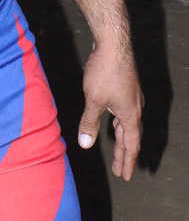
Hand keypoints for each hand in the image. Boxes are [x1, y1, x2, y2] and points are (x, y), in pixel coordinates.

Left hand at [78, 41, 142, 179]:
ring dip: (122, 139)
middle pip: (130, 137)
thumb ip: (89, 123)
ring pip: (127, 125)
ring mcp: (132, 98)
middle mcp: (135, 108)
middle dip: (124, 155)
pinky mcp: (126, 88)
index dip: (126, 162)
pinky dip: (119, 124)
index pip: (130, 145)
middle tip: (121, 171)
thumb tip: (85, 144)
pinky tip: (113, 122)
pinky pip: (124, 113)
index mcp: (130, 115)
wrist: (114, 44)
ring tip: (118, 152)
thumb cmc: (104, 71)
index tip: (124, 176)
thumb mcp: (94, 100)